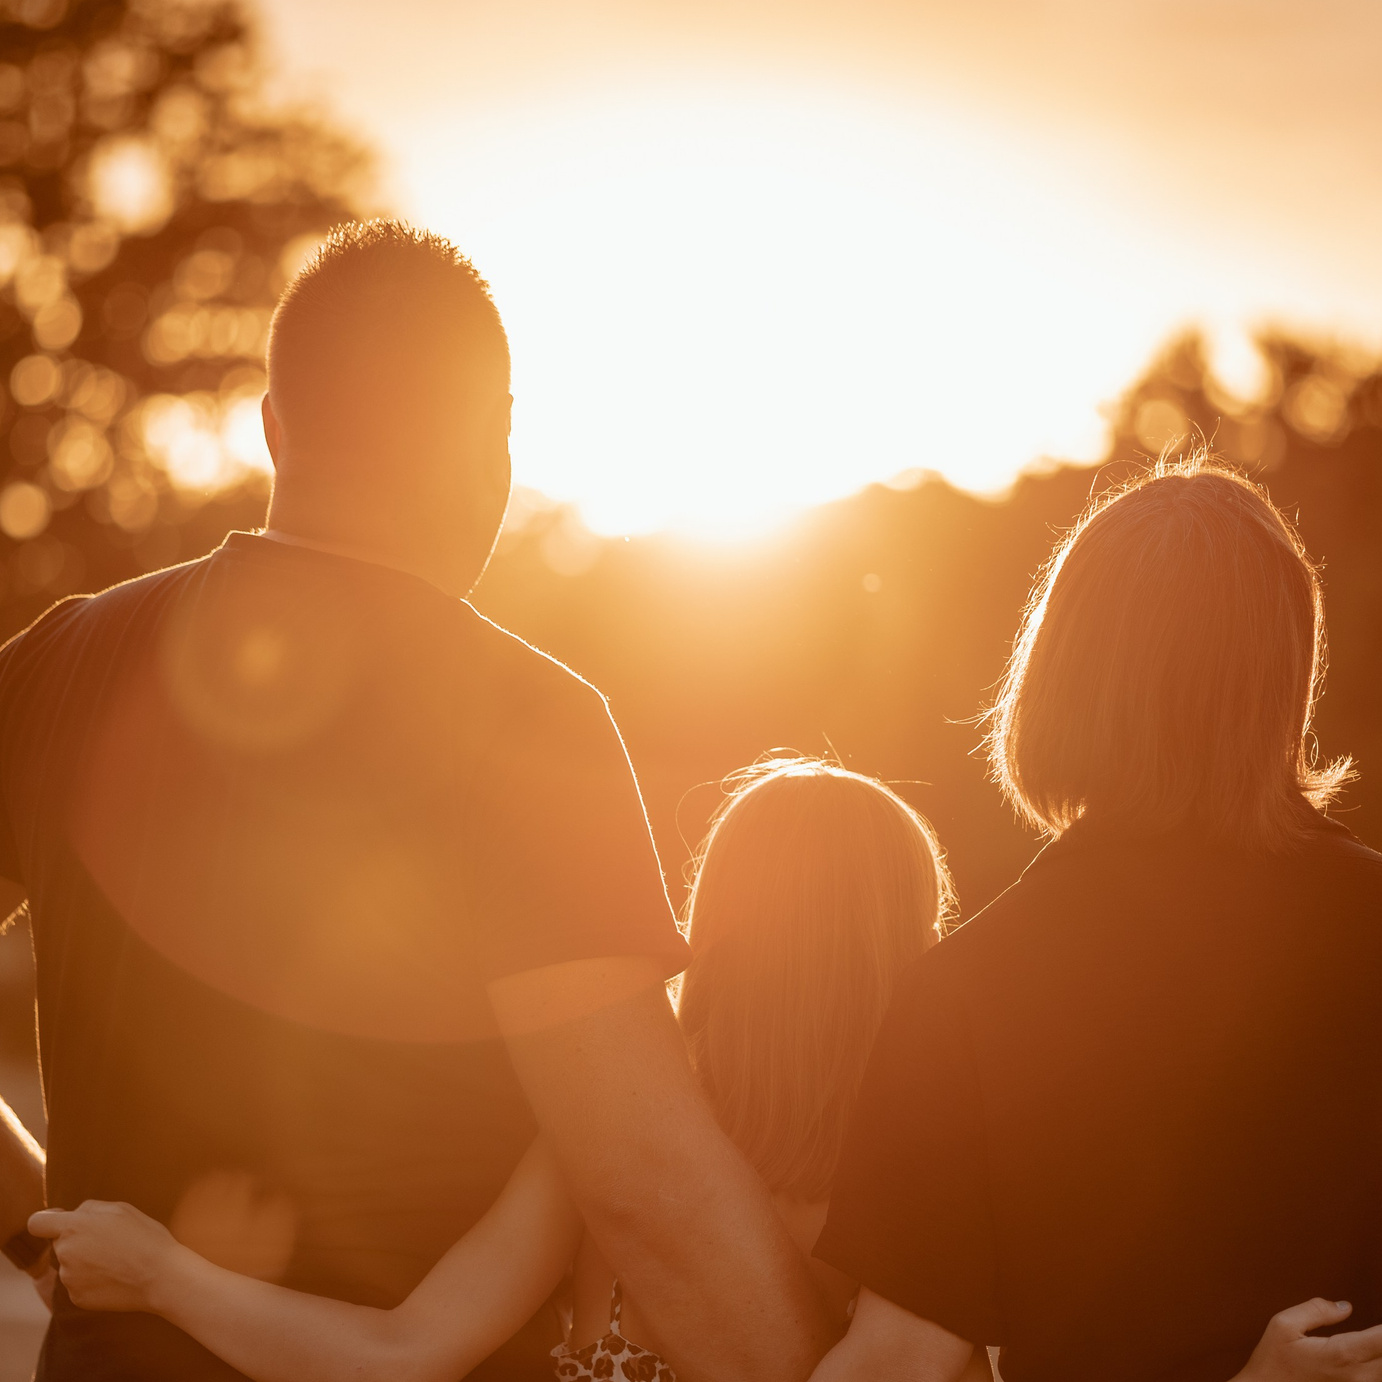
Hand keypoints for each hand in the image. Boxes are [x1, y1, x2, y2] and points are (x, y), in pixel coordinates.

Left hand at [28, 1201, 183, 1312]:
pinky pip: (78, 1284)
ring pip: (69, 1265)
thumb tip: (73, 1214)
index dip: (46, 1222)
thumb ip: (90, 1208)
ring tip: (115, 1262)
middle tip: (108, 1243)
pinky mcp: (76, 1298)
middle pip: (59, 1244)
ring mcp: (68, 1278)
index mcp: (73, 1227)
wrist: (160, 1276)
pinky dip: (92, 1281)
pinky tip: (114, 1277)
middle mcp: (64, 1252)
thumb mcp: (121, 1209)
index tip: (60, 1224)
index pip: (37, 1223)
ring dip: (85, 1262)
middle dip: (77, 1242)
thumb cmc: (145, 1237)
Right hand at [1234, 1299, 1381, 1380]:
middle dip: (1381, 1337)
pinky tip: (1369, 1354)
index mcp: (1342, 1354)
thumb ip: (1317, 1310)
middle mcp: (1358, 1376)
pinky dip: (1375, 1363)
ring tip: (1372, 1338)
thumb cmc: (1272, 1362)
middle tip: (1374, 1328)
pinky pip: (1377, 1377)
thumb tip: (1345, 1306)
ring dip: (1378, 1350)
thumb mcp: (1283, 1325)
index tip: (1381, 1320)